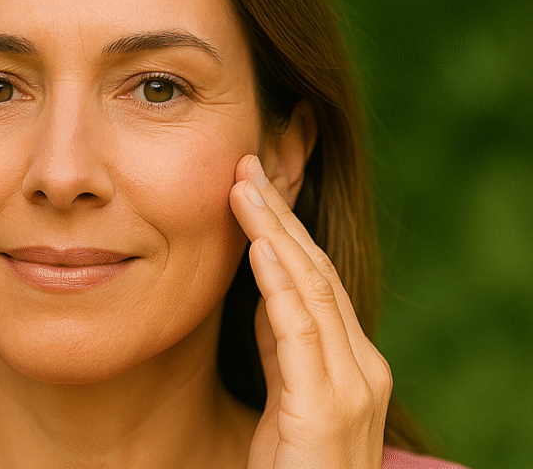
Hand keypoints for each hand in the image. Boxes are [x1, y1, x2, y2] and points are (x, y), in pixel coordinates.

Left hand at [229, 155, 391, 468]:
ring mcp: (352, 385)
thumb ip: (282, 344)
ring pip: (312, 288)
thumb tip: (266, 291)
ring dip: (274, 232)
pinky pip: (301, 331)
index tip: (251, 187)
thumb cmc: (292, 467)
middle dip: (279, 215)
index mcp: (352, 360)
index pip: (316, 278)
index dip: (283, 229)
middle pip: (316, 271)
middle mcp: (362, 365)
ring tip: (243, 188)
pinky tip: (259, 247)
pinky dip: (280, 284)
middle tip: (245, 167)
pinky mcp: (328, 407)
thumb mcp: (285, 393)